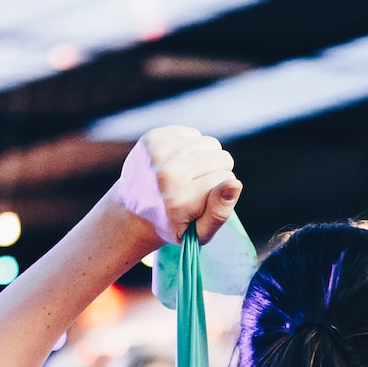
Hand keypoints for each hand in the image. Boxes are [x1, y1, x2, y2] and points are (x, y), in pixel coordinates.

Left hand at [115, 127, 241, 245]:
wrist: (132, 212)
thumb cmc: (173, 224)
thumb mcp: (198, 233)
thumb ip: (220, 213)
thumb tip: (235, 183)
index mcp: (180, 200)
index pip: (228, 180)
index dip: (221, 192)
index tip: (203, 202)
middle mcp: (167, 174)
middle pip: (222, 158)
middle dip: (217, 173)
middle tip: (197, 188)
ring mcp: (157, 153)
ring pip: (211, 144)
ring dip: (206, 158)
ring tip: (189, 175)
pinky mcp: (152, 138)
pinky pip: (194, 133)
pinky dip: (192, 147)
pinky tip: (179, 162)